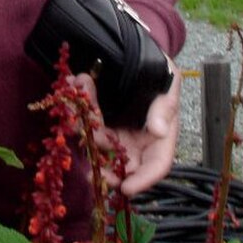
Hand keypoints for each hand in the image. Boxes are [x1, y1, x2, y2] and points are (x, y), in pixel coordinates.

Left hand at [73, 57, 181, 195]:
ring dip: (87, 125)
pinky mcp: (96, 122)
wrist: (138, 53)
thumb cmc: (160, 71)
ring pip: (98, 143)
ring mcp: (115, 134)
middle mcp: (136, 142)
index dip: (143, 181)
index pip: (156, 166)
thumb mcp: (168, 83)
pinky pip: (85, 121)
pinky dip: (78, 106)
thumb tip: (159, 131)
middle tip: (90, 172)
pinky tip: (74, 84)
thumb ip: (164, 107)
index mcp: (159, 138)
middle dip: (106, 171)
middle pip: (122, 167)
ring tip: (82, 91)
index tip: (126, 188)